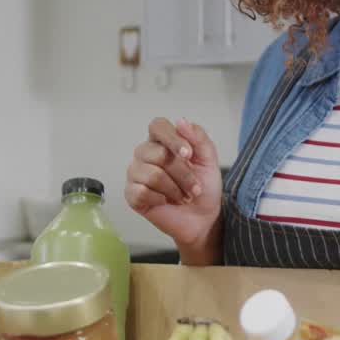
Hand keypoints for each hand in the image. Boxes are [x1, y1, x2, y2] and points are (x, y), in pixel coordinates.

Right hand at [125, 118, 223, 263]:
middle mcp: (146, 153)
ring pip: (152, 175)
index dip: (173, 138)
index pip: (158, 126)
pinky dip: (161, 199)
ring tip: (183, 197)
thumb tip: (181, 121)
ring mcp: (136, 173)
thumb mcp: (209, 159)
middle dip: (183, 174)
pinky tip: (166, 202)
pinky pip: (142, 192)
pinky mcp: (131, 194)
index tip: (188, 154)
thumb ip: (198, 137)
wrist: (202, 218)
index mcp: (163, 141)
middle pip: (159, 154)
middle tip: (194, 187)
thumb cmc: (204, 186)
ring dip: (175, 189)